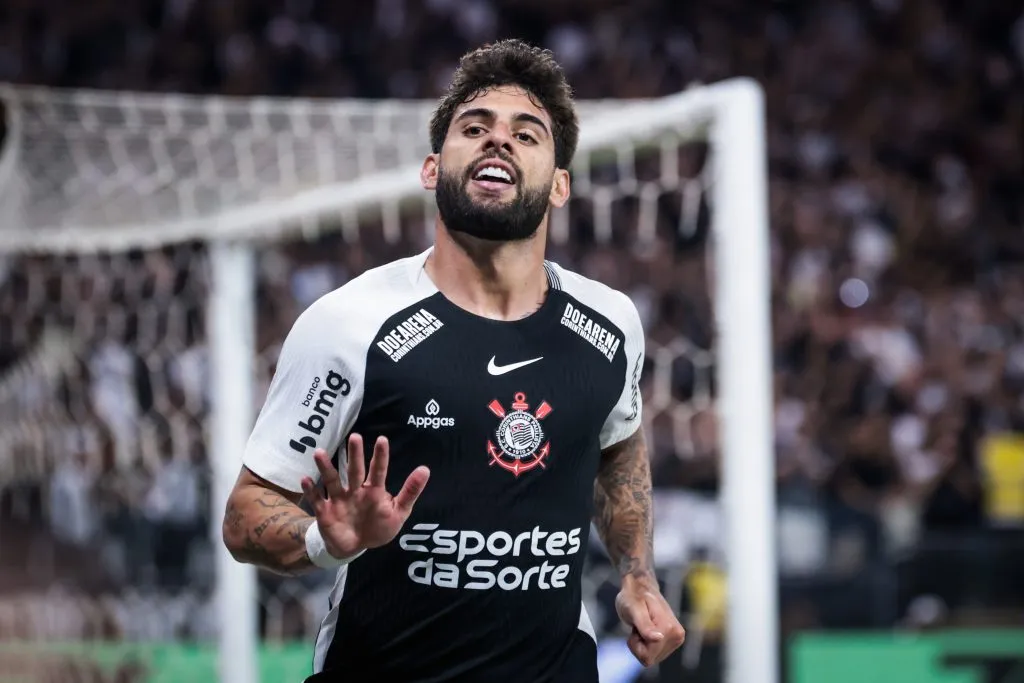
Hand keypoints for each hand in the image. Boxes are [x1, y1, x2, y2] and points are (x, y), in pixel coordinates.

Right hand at [300, 434, 429, 558]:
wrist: (355, 547)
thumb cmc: (378, 526)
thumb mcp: (398, 512)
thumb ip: (410, 492)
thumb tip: (426, 469)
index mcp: (374, 490)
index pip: (378, 471)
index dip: (380, 456)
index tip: (382, 440)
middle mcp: (356, 491)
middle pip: (355, 470)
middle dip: (354, 455)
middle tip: (355, 437)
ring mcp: (339, 500)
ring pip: (332, 481)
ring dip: (326, 467)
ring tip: (319, 452)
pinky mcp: (325, 512)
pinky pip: (317, 499)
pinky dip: (310, 490)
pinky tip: (305, 479)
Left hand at [615, 582, 685, 667]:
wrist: (640, 587)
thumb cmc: (633, 596)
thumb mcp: (633, 609)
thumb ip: (645, 625)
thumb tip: (659, 638)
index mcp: (669, 629)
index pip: (647, 656)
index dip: (635, 644)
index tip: (635, 626)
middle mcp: (677, 636)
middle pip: (650, 659)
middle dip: (638, 644)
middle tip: (637, 625)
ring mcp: (677, 639)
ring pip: (651, 658)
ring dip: (641, 644)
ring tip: (641, 625)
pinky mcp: (673, 640)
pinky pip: (653, 654)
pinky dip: (645, 644)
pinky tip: (645, 629)